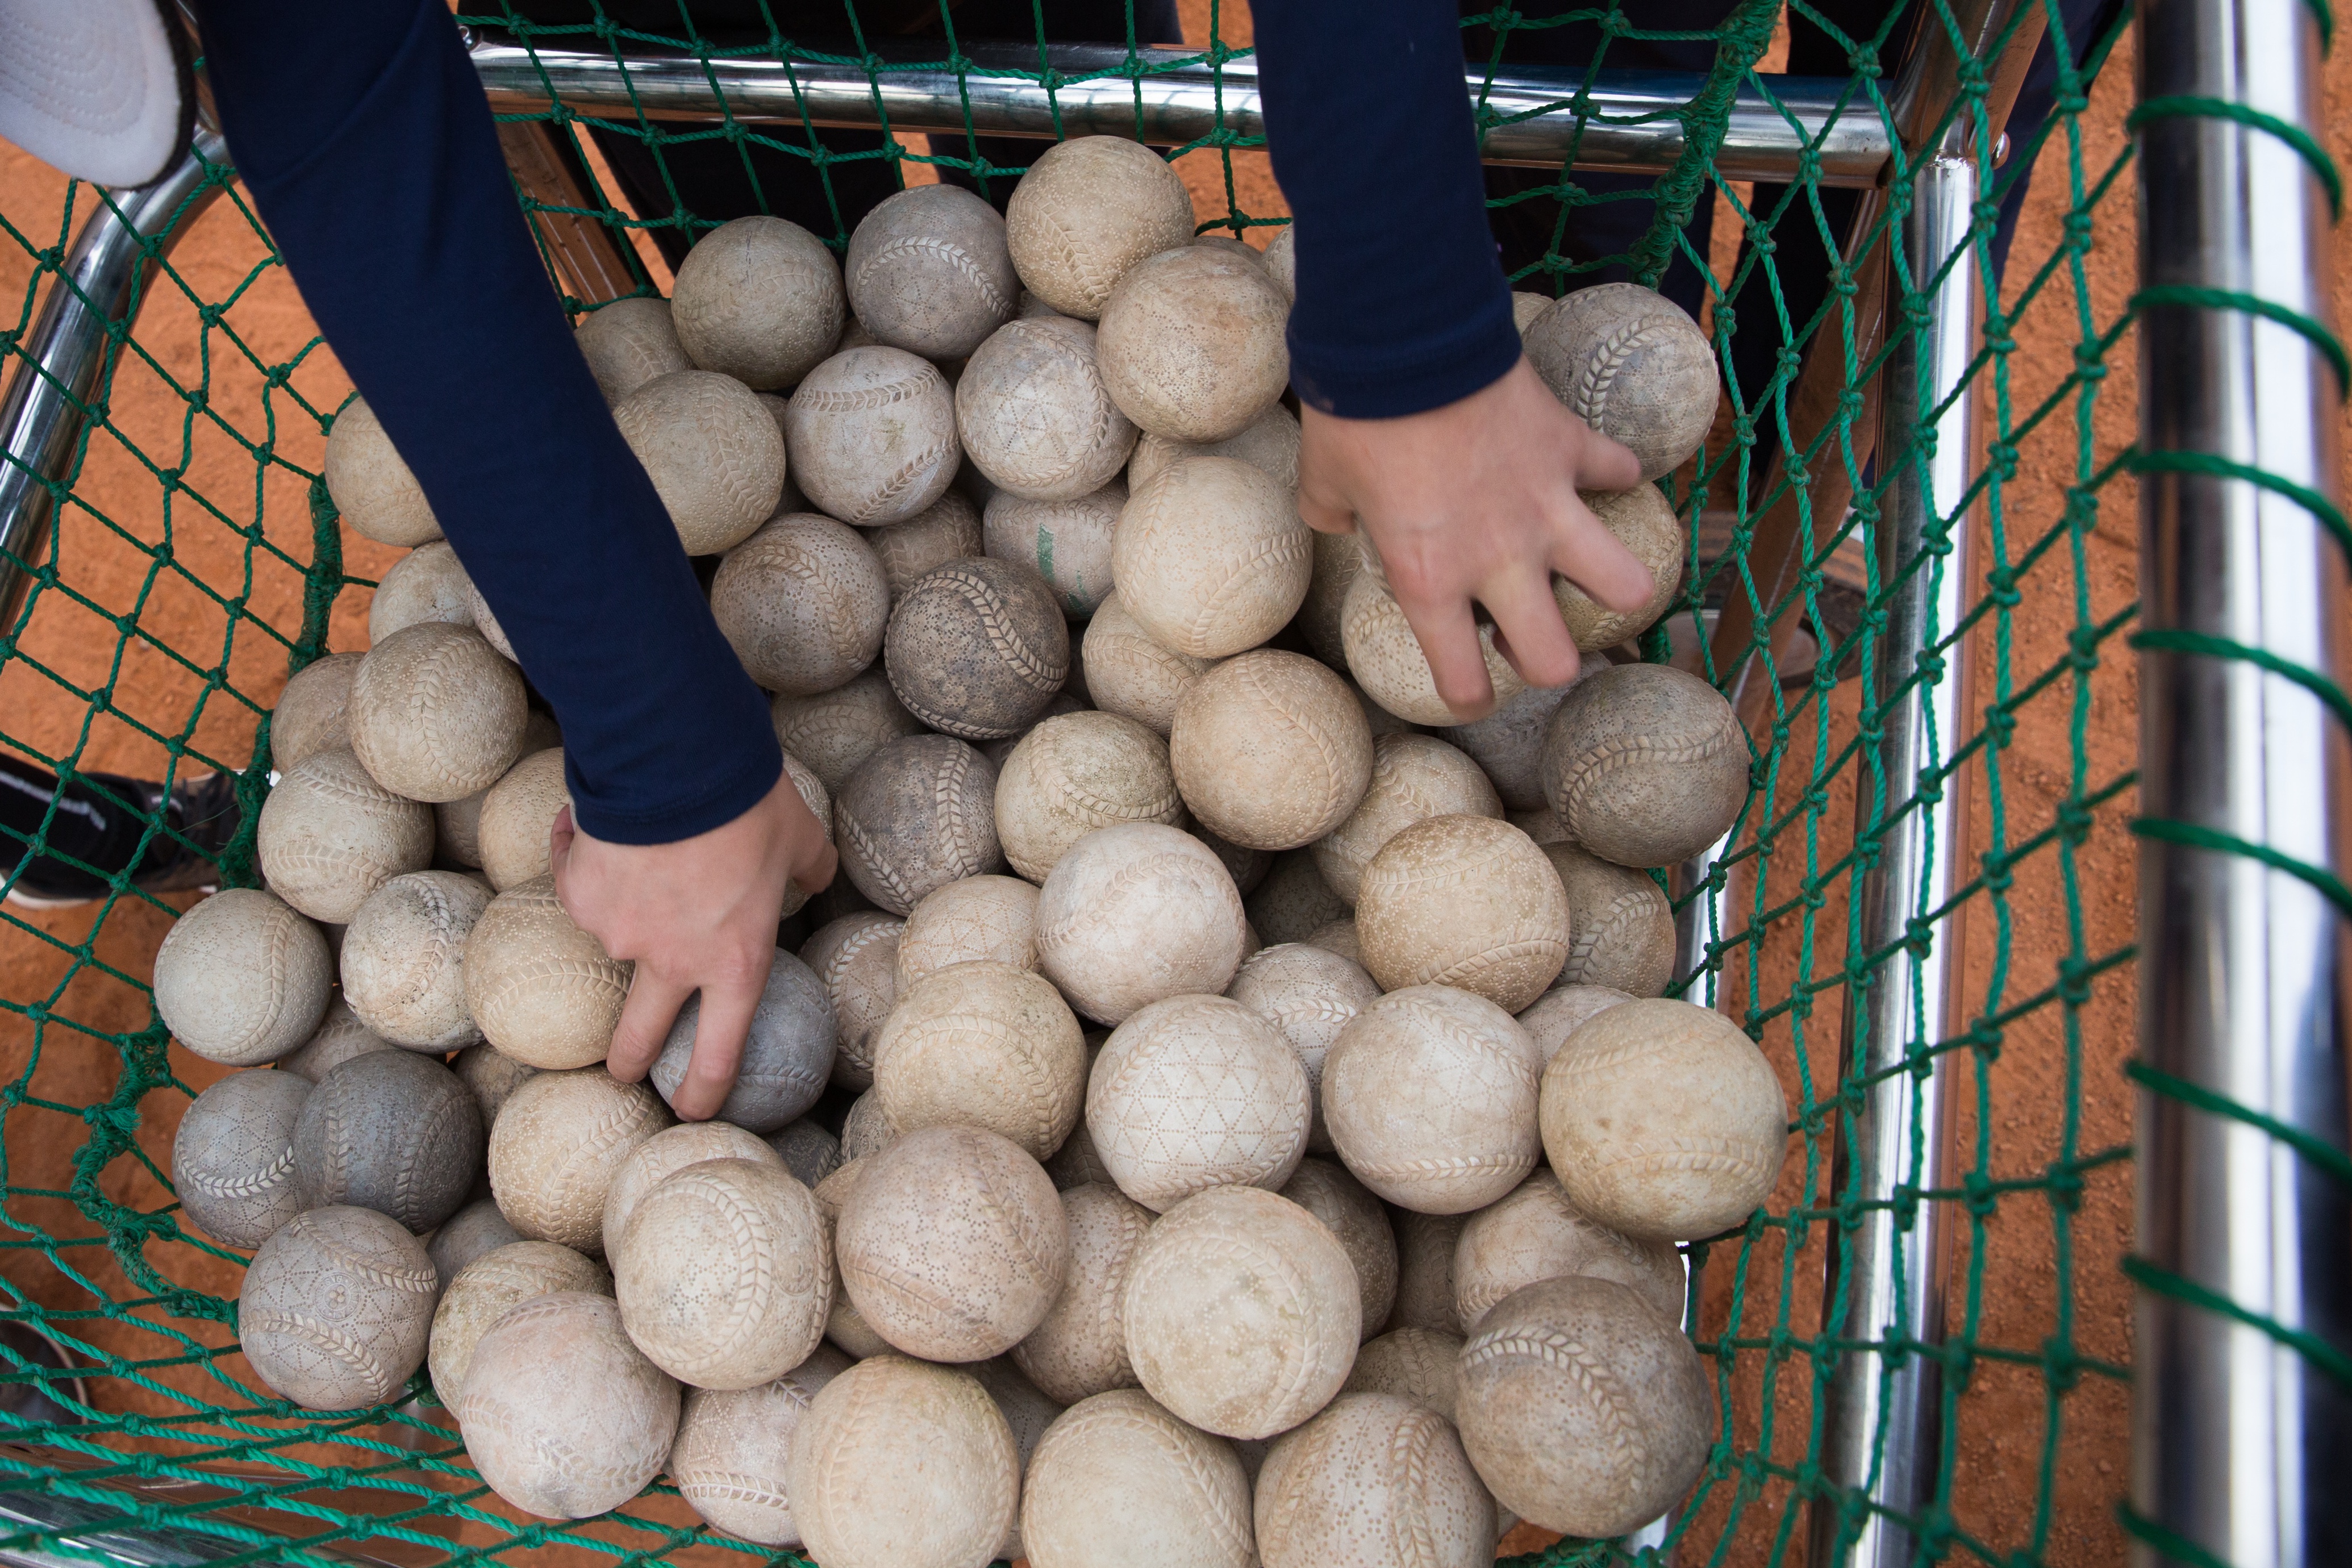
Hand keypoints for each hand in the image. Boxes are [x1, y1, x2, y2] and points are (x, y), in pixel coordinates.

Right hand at [550, 770, 837, 1118]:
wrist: (677, 760)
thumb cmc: (750, 804)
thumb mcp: (802, 838)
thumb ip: (810, 872)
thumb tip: (816, 881)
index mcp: (735, 963)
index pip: (719, 1052)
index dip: (705, 1089)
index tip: (691, 1106)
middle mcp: (672, 961)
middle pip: (639, 1036)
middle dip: (631, 1060)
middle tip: (626, 1069)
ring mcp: (619, 934)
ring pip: (616, 936)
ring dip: (624, 906)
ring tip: (646, 850)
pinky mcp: (580, 896)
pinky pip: (581, 885)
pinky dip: (587, 860)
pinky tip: (596, 827)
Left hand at [1298, 356, 1654, 720]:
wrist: (1404, 335)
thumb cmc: (1353, 414)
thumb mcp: (1321, 482)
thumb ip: (1334, 518)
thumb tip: (1343, 523)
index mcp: (1431, 580)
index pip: (1463, 680)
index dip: (1467, 696)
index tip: (1468, 689)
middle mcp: (1498, 559)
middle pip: (1556, 658)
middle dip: (1547, 661)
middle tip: (1522, 632)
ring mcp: (1546, 507)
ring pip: (1623, 585)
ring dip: (1613, 590)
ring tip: (1589, 578)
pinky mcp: (1571, 447)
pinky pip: (1617, 470)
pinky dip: (1613, 474)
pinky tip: (1596, 471)